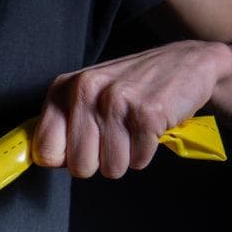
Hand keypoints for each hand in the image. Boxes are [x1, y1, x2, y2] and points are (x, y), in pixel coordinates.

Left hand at [31, 40, 231, 178]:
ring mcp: (116, 101)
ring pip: (111, 168)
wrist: (187, 63)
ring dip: (126, 157)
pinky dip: (147, 152)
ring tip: (132, 130)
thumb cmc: (129, 87)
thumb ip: (62, 124)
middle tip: (113, 138)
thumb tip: (46, 160)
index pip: (43, 151)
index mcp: (62, 89)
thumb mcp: (86, 95)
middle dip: (98, 162)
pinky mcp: (146, 114)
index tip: (79, 149)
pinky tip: (150, 127)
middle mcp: (85, 91)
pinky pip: (138, 161)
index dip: (64, 160)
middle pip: (78, 167)